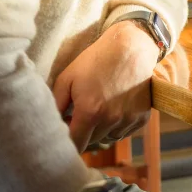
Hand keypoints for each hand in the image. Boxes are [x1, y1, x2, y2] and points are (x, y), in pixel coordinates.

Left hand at [56, 21, 160, 152]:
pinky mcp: (142, 118)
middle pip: (91, 141)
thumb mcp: (68, 77)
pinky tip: (114, 107)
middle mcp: (110, 120)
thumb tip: (49, 123)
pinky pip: (123, 132)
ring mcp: (128, 120)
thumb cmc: (96, 60)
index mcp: (89, 112)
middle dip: (83, 132)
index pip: (75, 144)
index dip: (67, 142)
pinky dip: (117, 126)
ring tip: (99, 108)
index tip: (65, 132)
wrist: (132, 47)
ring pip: (108, 138)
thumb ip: (55, 104)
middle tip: (80, 115)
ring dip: (100, 130)